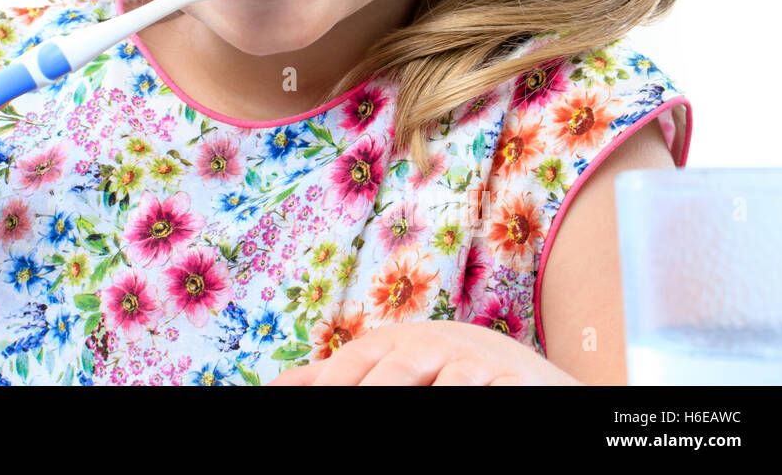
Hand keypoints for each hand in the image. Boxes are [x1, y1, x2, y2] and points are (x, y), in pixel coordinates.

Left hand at [266, 320, 582, 385]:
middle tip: (339, 436)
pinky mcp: (515, 382)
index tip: (315, 413)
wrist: (511, 365)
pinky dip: (481, 401)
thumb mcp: (377, 366)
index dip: (334, 386)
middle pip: (396, 373)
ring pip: (448, 384)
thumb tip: (266, 390)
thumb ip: (324, 378)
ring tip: (417, 404)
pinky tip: (470, 405)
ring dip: (431, 396)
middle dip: (374, 395)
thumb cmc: (427, 371)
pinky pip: (498, 392)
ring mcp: (473, 363)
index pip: (352, 366)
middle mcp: (430, 347)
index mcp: (388, 345)